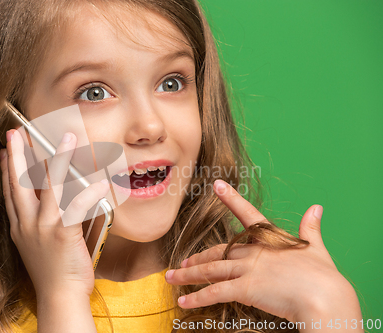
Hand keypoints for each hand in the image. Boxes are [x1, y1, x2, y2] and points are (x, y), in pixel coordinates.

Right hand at [0, 129, 109, 298]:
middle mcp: (27, 224)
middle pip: (20, 182)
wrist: (59, 296)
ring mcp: (43, 228)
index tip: (4, 150)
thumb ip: (38, 223)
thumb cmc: (53, 272)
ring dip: (58, 159)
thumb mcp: (37, 245)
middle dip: (17, 155)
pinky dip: (88, 193)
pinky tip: (99, 182)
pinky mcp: (62, 234)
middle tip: (15, 133)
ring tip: (66, 138)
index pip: (10, 192)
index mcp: (20, 227)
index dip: (6, 169)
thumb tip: (49, 202)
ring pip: (50, 186)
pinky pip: (76, 206)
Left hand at [165, 180, 361, 328]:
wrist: (326, 299)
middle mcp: (254, 252)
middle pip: (218, 250)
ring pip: (210, 269)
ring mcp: (248, 269)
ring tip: (171, 277)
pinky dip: (197, 298)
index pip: (247, 214)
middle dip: (198, 257)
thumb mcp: (317, 248)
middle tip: (182, 263)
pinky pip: (215, 292)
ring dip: (188, 274)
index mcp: (270, 239)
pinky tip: (183, 301)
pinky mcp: (245, 288)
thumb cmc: (324, 276)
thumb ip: (311, 227)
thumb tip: (317, 207)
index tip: (216, 184)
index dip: (231, 198)